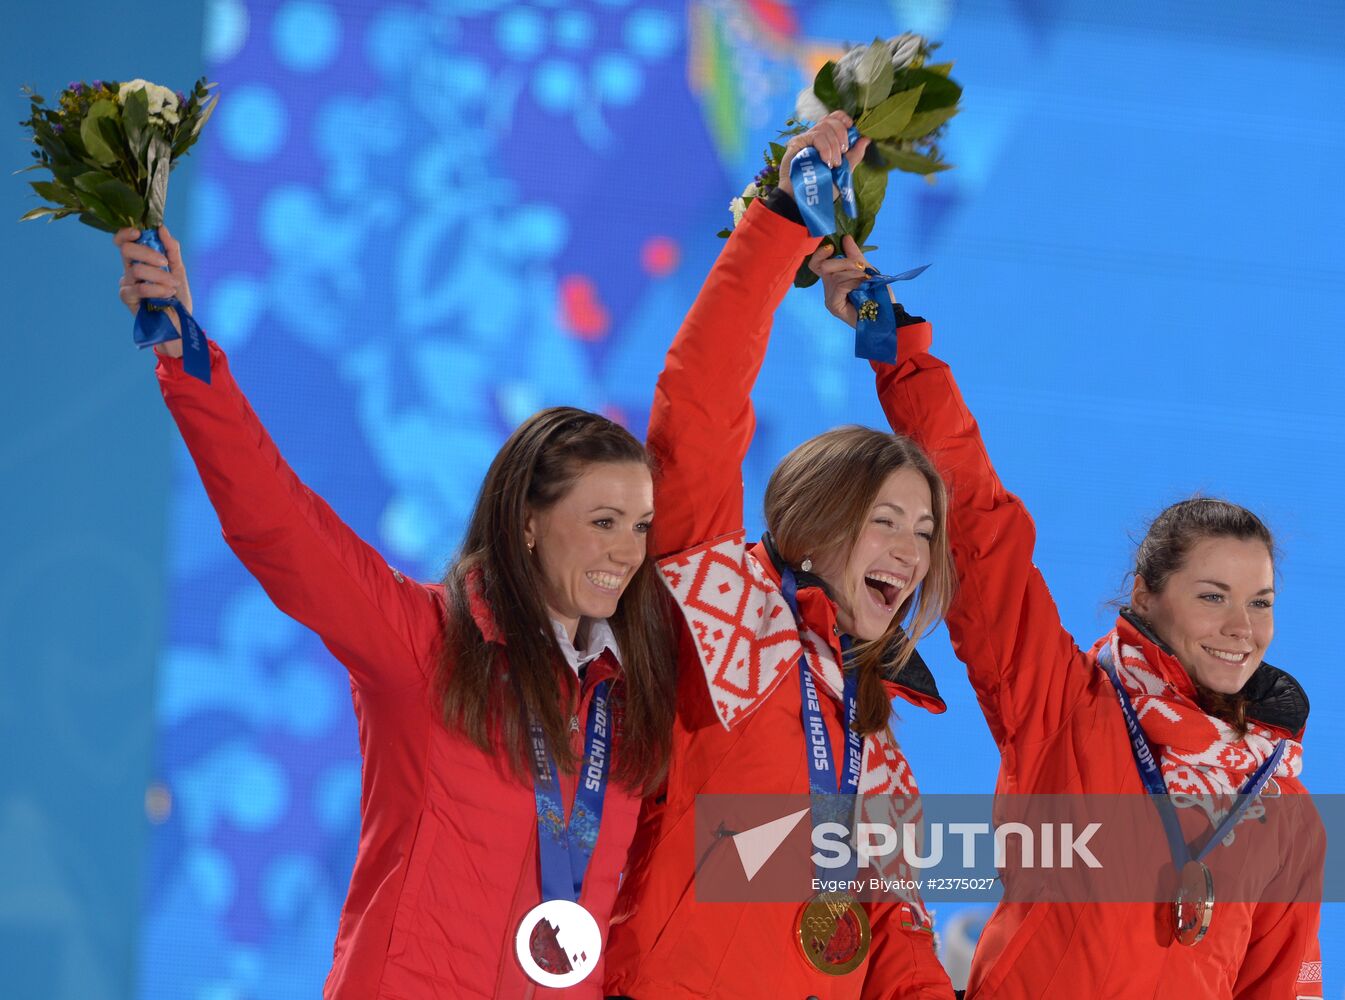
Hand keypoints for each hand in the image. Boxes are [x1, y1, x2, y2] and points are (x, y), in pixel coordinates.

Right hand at [114, 225, 191, 356]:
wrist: (180, 323)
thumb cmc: (178, 297)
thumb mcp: (179, 270)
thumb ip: (171, 249)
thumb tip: (161, 228)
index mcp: (140, 260)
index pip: (123, 241)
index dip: (126, 233)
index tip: (140, 232)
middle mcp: (130, 269)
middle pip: (126, 250)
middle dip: (148, 253)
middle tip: (164, 263)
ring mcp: (127, 284)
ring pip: (136, 269)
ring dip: (160, 277)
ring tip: (173, 287)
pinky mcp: (127, 298)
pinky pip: (139, 287)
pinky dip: (157, 289)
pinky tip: (167, 295)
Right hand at [777, 110, 870, 200]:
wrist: (806, 200)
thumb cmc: (823, 187)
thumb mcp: (844, 170)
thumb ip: (854, 154)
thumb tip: (866, 139)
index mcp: (827, 140)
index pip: (834, 118)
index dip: (843, 118)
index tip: (851, 127)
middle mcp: (815, 137)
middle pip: (831, 120)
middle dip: (842, 134)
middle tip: (843, 153)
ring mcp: (806, 139)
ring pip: (824, 127)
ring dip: (834, 145)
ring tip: (833, 164)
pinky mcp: (797, 143)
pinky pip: (816, 136)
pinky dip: (825, 147)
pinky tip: (826, 161)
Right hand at [807, 234, 894, 328]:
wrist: (888, 314)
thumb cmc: (879, 294)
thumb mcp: (867, 270)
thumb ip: (855, 255)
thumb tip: (846, 237)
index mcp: (834, 279)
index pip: (816, 264)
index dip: (820, 253)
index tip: (831, 247)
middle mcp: (828, 289)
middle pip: (824, 266)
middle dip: (845, 262)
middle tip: (862, 268)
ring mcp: (829, 298)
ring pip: (834, 275)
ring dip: (854, 274)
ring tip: (867, 281)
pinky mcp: (833, 306)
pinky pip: (839, 285)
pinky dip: (853, 282)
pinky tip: (862, 286)